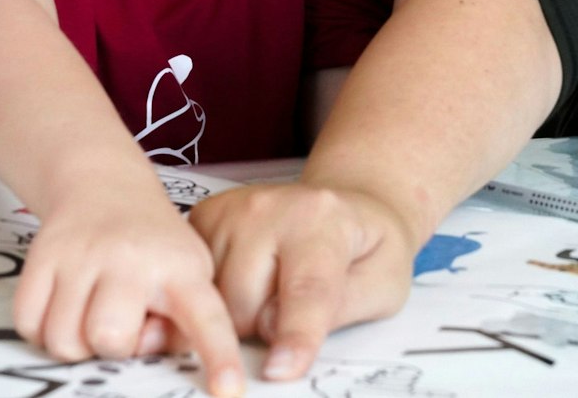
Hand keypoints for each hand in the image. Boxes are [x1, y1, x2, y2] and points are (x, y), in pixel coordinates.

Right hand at [14, 177, 245, 396]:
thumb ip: (178, 324)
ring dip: (74, 341)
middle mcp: (133, 257)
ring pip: (63, 341)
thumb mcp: (187, 273)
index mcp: (181, 269)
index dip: (218, 356)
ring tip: (90, 310)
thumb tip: (143, 348)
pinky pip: (28, 325)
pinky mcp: (42, 255)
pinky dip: (41, 329)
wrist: (105, 186)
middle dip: (112, 345)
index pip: (205, 317)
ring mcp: (83, 253)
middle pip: (110, 339)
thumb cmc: (152, 246)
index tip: (228, 390)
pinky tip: (63, 304)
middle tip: (119, 318)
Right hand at [191, 182, 420, 382]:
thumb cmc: (363, 247)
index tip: (280, 370)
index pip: (307, 290)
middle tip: (294, 303)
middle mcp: (269, 208)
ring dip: (238, 312)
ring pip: (213, 301)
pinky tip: (245, 279)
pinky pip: (193, 284)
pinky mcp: (204, 218)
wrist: (345, 207)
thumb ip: (340, 311)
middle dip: (263, 326)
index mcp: (322, 220)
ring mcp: (231, 210)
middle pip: (244, 305)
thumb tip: (277, 336)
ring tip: (271, 286)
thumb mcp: (383, 283)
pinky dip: (215, 296)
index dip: (295, 336)